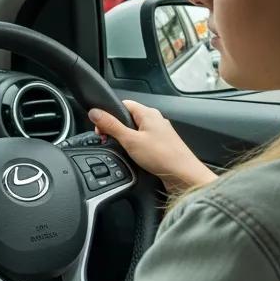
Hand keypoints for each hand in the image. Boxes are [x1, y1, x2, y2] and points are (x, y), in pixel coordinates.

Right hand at [88, 100, 216, 193]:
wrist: (184, 176)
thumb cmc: (163, 156)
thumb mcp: (130, 140)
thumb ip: (111, 126)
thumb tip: (95, 113)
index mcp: (148, 113)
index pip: (122, 104)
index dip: (108, 114)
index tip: (100, 128)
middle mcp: (155, 120)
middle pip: (127, 118)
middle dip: (115, 129)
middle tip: (108, 140)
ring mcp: (159, 133)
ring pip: (135, 131)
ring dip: (124, 139)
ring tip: (122, 150)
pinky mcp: (161, 145)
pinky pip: (142, 141)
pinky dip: (135, 147)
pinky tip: (134, 157)